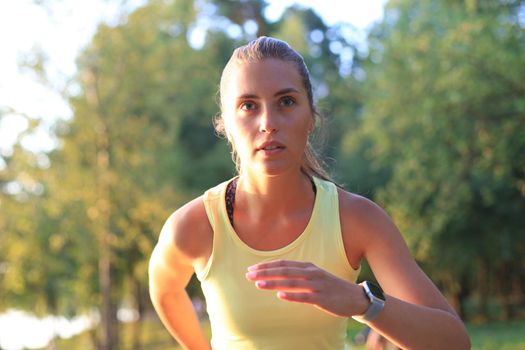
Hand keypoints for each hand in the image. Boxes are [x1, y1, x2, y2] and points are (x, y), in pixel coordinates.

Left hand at [245, 260, 368, 316]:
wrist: (354, 297)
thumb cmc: (330, 287)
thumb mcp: (314, 276)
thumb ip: (297, 275)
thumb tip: (278, 277)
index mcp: (307, 267)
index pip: (283, 264)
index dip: (266, 266)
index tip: (251, 268)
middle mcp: (311, 273)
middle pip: (284, 271)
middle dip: (265, 272)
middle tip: (248, 274)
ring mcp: (317, 285)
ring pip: (291, 283)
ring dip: (273, 283)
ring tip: (258, 284)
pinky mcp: (322, 298)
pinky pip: (304, 296)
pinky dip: (291, 295)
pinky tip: (280, 296)